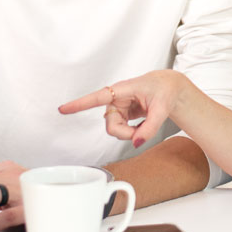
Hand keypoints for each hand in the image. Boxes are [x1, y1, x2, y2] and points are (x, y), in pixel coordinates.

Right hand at [59, 70, 189, 147]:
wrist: (169, 88)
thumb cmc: (164, 90)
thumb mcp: (162, 109)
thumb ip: (150, 128)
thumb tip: (136, 143)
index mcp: (122, 90)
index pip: (98, 97)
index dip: (80, 104)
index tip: (63, 109)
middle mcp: (116, 98)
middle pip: (110, 125)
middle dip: (125, 133)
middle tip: (141, 132)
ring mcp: (118, 107)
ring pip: (114, 129)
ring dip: (129, 133)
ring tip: (145, 124)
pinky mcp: (121, 113)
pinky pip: (121, 129)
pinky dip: (132, 132)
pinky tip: (141, 125)